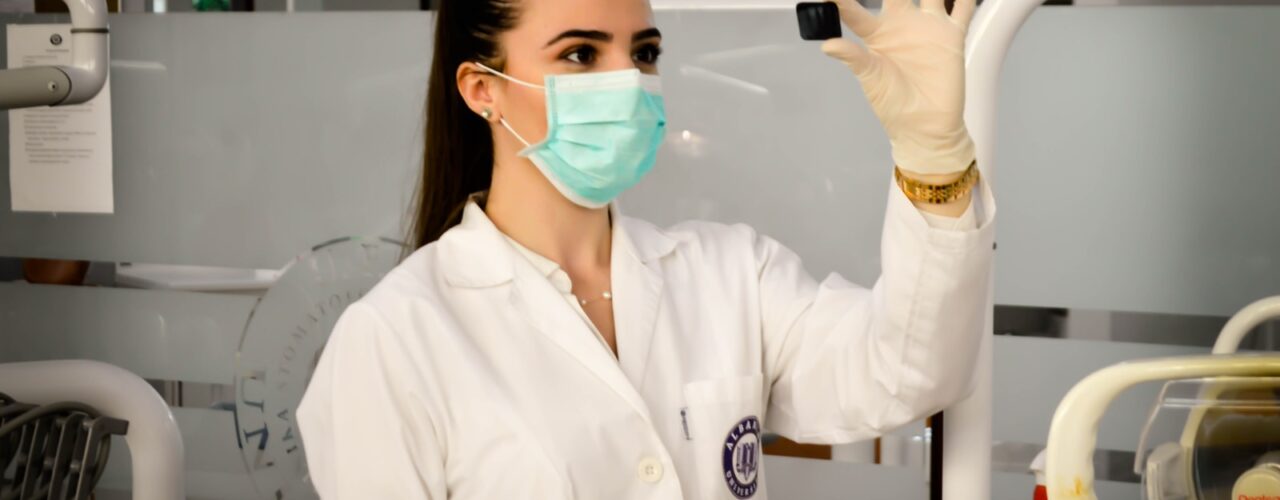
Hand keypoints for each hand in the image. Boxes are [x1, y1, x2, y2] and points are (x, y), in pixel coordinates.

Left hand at [822, 0, 977, 175]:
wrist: (927, 127)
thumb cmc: (894, 106)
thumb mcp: (871, 80)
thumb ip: (853, 57)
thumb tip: (827, 44)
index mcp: (876, 35)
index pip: (854, 8)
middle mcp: (901, 25)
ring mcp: (927, 27)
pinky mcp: (951, 36)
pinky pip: (962, 7)